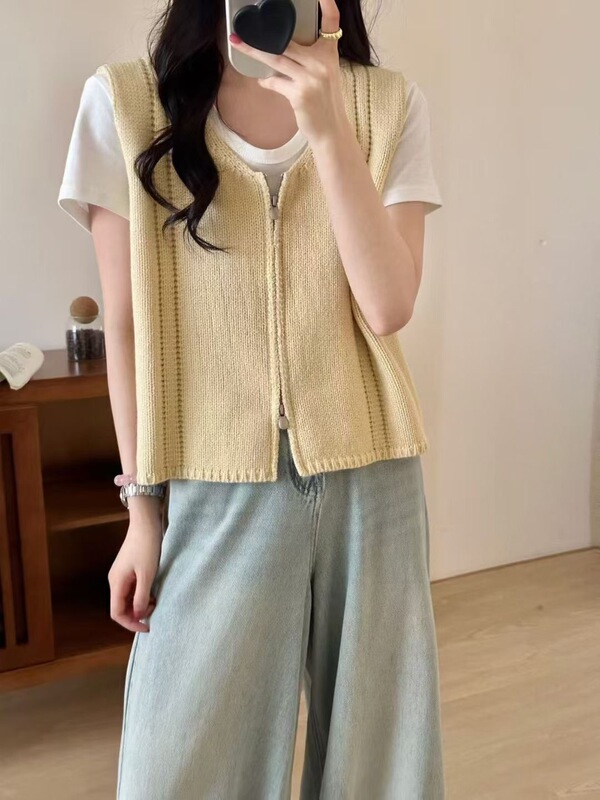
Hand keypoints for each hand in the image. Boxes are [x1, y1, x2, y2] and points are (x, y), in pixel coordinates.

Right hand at [108, 506, 163, 632]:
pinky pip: (132, 589)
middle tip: (154, 611)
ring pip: (127, 598)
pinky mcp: (129, 569)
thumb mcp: (147, 574)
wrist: (146, 523)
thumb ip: (141, 597)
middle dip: (136, 614)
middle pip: (121, 607)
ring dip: (140, 604)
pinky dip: (141, 595)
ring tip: (155, 601)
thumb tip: (138, 615)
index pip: (117, 613)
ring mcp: (121, 574)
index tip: (147, 626)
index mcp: (116, 583)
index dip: (130, 623)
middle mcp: (115, 580)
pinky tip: (153, 592)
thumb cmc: (147, 547)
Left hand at [229, 0, 346, 144]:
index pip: (332, 23)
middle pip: (287, 42)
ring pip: (276, 59)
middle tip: (244, 28)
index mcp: (329, 54)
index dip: (328, 5)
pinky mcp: (299, 94)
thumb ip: (309, 61)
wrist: (331, 131)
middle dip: (264, 36)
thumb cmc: (325, 103)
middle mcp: (321, 63)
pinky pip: (275, 82)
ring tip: (238, 44)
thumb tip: (281, 52)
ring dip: (255, 52)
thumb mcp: (325, 75)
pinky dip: (266, 82)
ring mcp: (310, 79)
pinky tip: (261, 81)